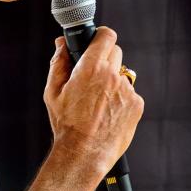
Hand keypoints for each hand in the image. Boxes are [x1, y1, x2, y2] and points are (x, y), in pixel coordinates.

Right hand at [43, 27, 143, 178]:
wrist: (84, 154)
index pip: (106, 36)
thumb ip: (58, 63)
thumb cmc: (66, 125)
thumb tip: (61, 44)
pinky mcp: (137, 105)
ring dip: (113, 81)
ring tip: (98, 102)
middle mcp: (112, 76)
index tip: (97, 40)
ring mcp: (127, 90)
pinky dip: (121, 99)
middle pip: (116, 52)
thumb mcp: (53, 92)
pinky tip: (108, 113)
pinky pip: (129, 93)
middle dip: (105, 59)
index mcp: (90, 68)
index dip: (101, 36)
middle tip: (93, 76)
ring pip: (122, 75)